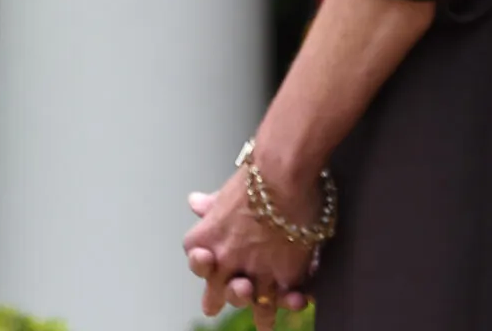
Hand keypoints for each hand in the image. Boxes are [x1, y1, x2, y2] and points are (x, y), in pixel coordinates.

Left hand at [183, 166, 317, 327]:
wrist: (282, 175)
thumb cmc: (255, 178)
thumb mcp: (227, 194)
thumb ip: (213, 207)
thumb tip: (195, 203)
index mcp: (206, 239)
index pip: (198, 260)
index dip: (203, 264)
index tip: (208, 265)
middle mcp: (225, 261)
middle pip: (218, 292)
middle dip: (222, 298)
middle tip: (220, 304)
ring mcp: (253, 272)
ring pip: (251, 302)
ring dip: (259, 313)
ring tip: (264, 325)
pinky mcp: (282, 277)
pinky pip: (285, 299)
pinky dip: (291, 303)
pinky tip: (296, 304)